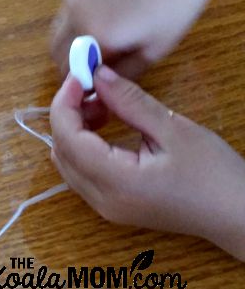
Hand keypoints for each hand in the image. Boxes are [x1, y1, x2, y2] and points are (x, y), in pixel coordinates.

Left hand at [49, 66, 244, 260]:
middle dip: (68, 114)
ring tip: (104, 104)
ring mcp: (105, 208)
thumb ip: (129, 102)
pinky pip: (82, 174)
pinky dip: (85, 147)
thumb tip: (97, 75)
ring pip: (68, 163)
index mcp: (115, 182)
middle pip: (61, 151)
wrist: (235, 214)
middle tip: (93, 86)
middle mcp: (101, 200)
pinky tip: (107, 126)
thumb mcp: (172, 129)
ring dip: (75, 130)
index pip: (67, 138)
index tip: (80, 74)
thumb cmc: (212, 174)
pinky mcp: (113, 207)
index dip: (65, 103)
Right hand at [50, 0, 222, 83]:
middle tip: (97, 68)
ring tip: (104, 38)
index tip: (96, 87)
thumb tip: (99, 90)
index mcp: (95, 34)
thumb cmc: (176, 0)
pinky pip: (68, 7)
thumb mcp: (154, 49)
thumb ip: (121, 74)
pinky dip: (79, 18)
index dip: (82, 84)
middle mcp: (75, 12)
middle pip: (55, 52)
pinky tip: (109, 10)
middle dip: (72, 65)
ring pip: (59, 29)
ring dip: (73, 41)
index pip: (71, 73)